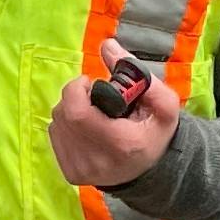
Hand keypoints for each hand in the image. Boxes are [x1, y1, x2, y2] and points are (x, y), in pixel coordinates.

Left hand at [48, 37, 181, 187]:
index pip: (76, 112)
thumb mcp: (164, 104)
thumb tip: (107, 45)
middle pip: (63, 115)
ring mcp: (81, 170)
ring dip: (69, 110)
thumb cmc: (155, 132)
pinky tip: (84, 128)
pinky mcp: (70, 173)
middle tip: (93, 97)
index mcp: (121, 144)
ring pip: (56, 124)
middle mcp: (97, 161)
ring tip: (92, 113)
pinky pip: (54, 136)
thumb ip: (138, 72)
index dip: (76, 90)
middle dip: (73, 97)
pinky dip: (65, 125)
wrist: (150, 170)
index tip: (90, 84)